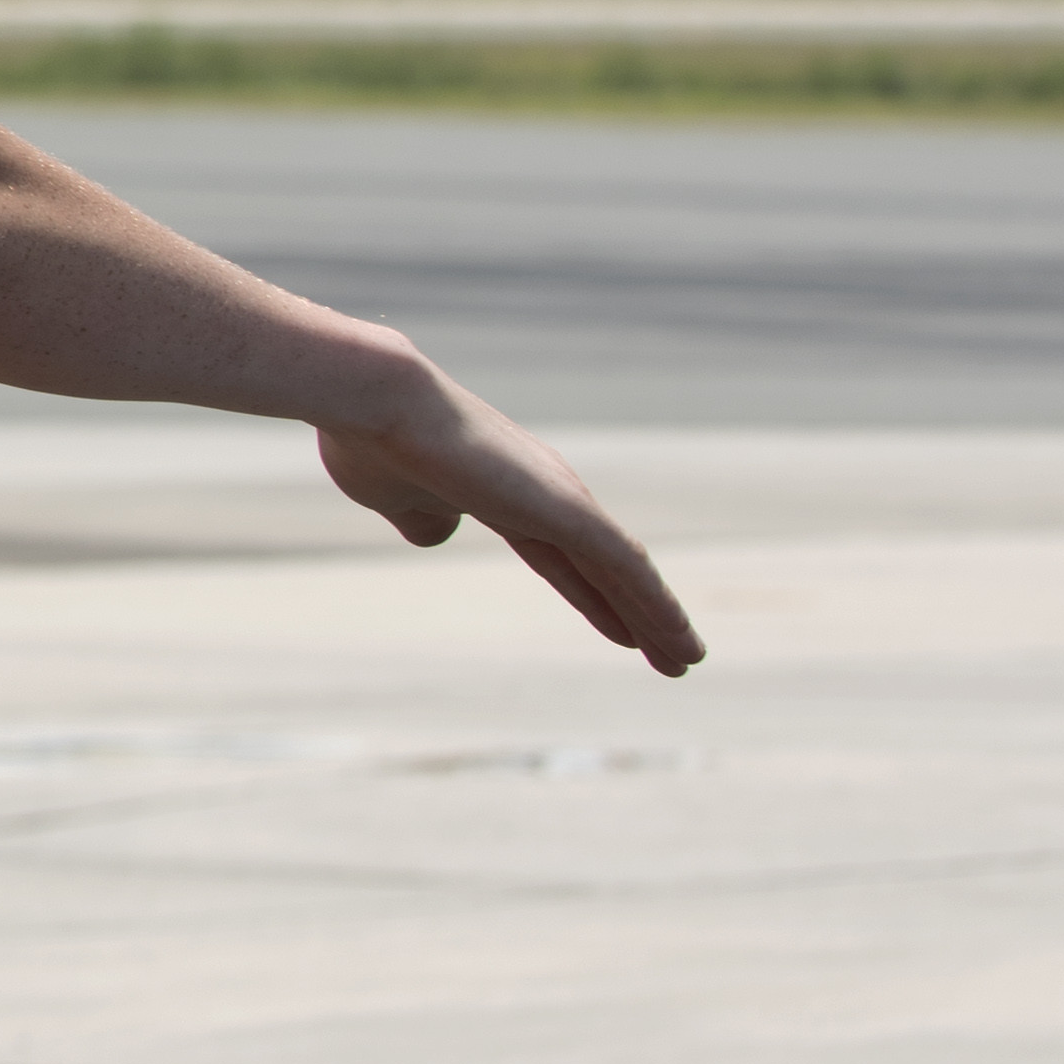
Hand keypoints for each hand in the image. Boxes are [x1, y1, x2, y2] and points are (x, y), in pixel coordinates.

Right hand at [318, 382, 703, 673]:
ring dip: (660, 617)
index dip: (593, 597)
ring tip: (689, 660)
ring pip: (625, 569)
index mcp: (504, 492)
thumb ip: (423, 517)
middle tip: (675, 656)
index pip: (563, 556)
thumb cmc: (374, 443)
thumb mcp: (395, 498)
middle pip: (605, 566)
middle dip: (638, 613)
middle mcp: (545, 491)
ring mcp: (560, 497)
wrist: (376, 402)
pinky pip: (625, 564)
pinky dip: (655, 602)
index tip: (623, 633)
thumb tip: (439, 532)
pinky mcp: (567, 508)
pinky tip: (677, 634)